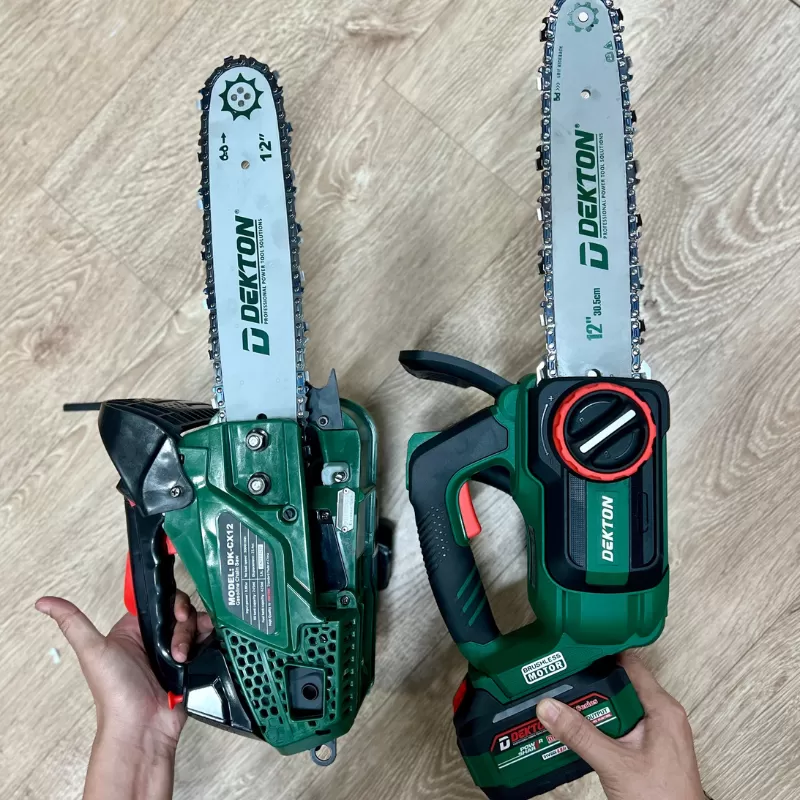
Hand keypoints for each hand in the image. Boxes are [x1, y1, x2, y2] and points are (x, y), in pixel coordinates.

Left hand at [36, 592, 212, 799]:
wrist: (141, 726)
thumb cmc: (115, 693)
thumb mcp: (92, 650)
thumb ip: (73, 622)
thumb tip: (45, 603)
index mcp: (131, 631)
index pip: (155, 601)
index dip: (166, 599)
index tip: (173, 609)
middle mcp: (152, 638)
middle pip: (177, 609)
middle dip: (182, 619)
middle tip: (177, 635)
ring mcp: (172, 651)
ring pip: (192, 622)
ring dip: (191, 633)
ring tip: (180, 655)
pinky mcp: (188, 662)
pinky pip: (203, 639)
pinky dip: (203, 639)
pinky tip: (195, 650)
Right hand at [535, 652, 704, 799]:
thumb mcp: (615, 764)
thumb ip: (581, 734)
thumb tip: (550, 707)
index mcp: (662, 709)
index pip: (630, 664)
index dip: (602, 654)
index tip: (574, 651)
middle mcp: (662, 716)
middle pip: (620, 686)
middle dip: (590, 685)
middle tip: (561, 681)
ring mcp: (656, 733)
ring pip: (618, 708)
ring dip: (592, 708)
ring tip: (564, 705)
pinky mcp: (648, 749)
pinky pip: (620, 727)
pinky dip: (600, 726)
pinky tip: (580, 732)